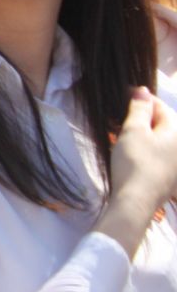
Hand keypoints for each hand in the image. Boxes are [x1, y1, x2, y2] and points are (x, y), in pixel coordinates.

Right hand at [111, 89, 176, 206]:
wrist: (137, 201)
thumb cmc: (135, 161)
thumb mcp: (133, 130)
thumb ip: (140, 109)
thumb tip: (143, 90)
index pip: (161, 107)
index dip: (142, 99)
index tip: (123, 94)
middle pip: (163, 124)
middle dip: (143, 117)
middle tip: (120, 115)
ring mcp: (176, 164)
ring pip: (160, 140)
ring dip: (143, 133)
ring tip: (122, 133)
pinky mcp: (170, 177)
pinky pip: (159, 154)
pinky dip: (146, 148)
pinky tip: (132, 152)